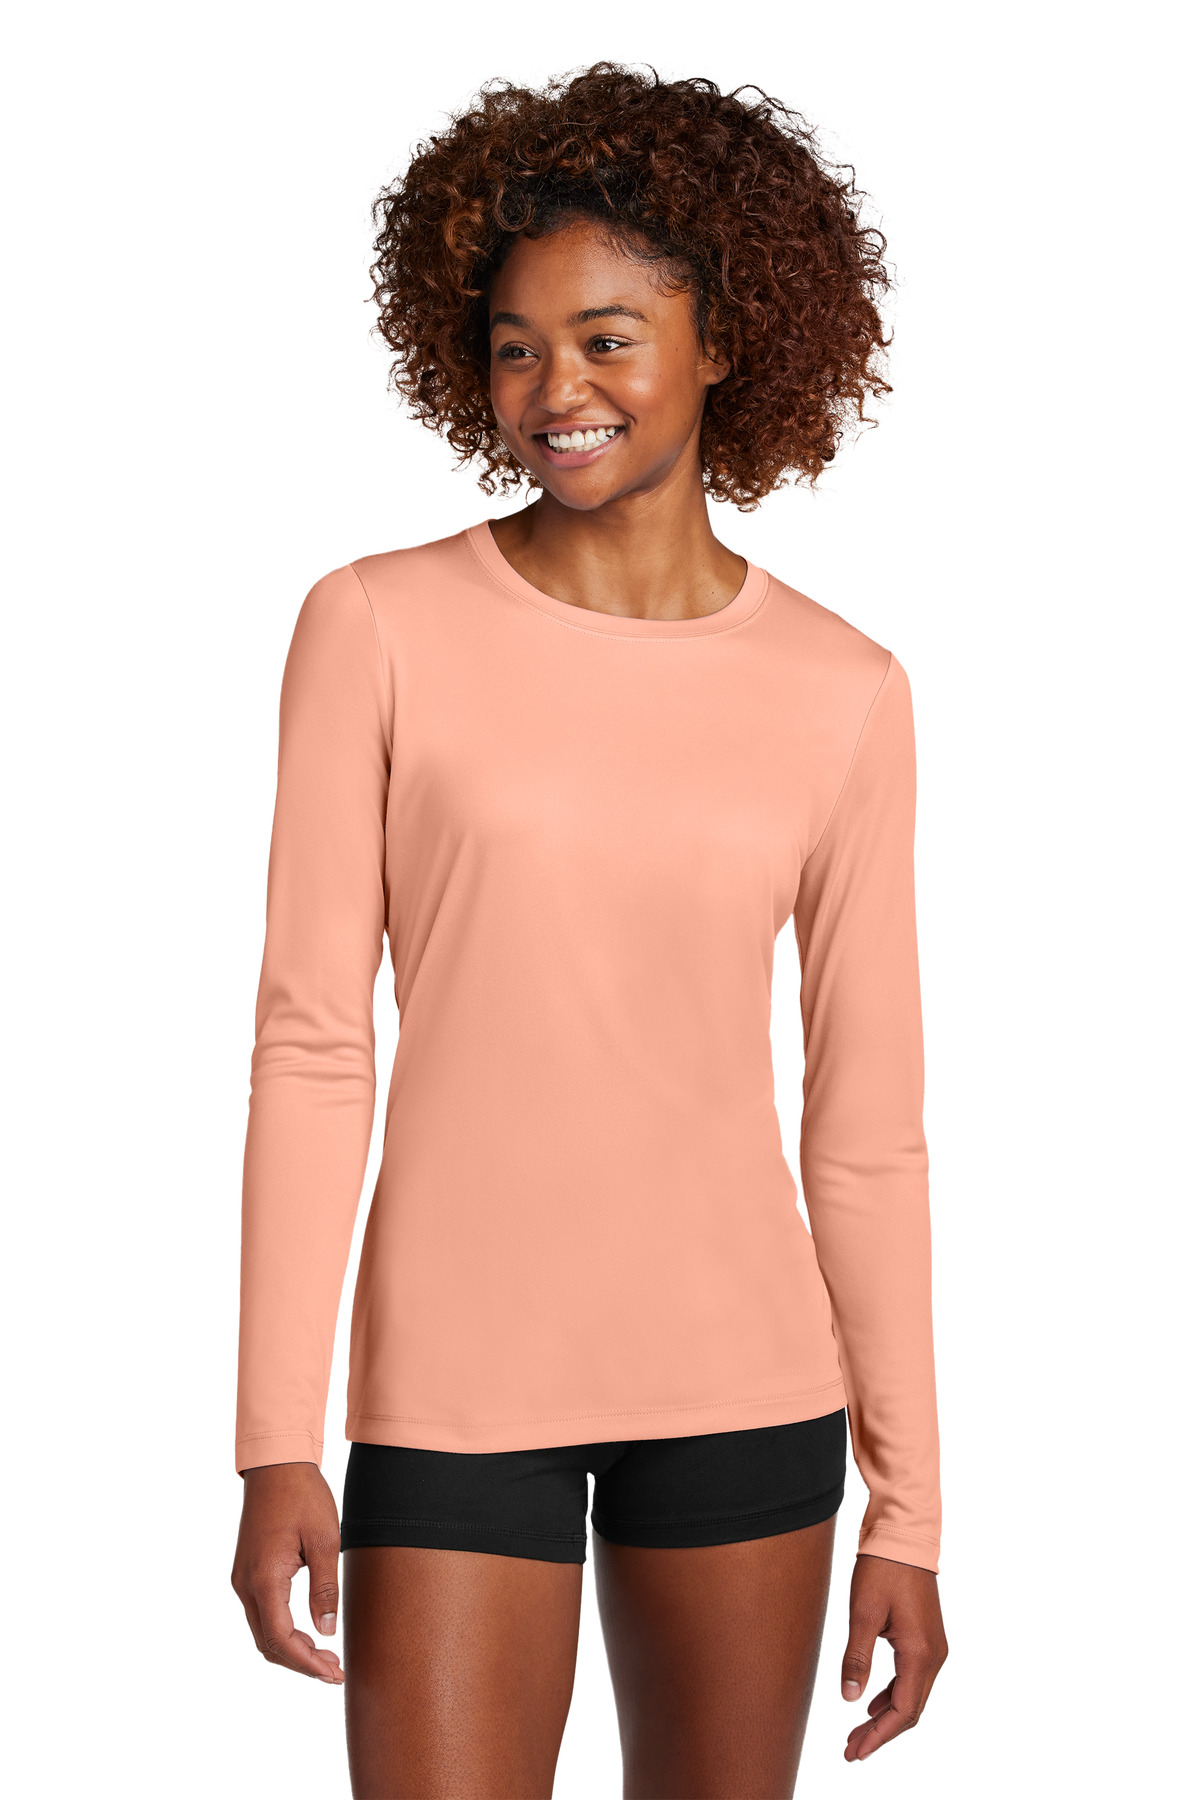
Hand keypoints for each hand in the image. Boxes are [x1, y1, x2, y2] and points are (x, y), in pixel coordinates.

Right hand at [231, 1460, 344, 1682]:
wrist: (276, 1465)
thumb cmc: (303, 1496)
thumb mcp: (325, 1540)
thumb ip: (324, 1589)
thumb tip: (326, 1631)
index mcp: (264, 1578)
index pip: (281, 1639)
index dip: (306, 1663)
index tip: (332, 1674)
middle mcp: (245, 1584)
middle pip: (267, 1644)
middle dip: (300, 1663)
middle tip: (334, 1670)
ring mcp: (242, 1579)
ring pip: (262, 1632)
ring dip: (290, 1649)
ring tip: (325, 1656)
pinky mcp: (246, 1572)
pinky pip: (260, 1614)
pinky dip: (281, 1631)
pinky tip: (306, 1632)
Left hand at [840, 1552, 946, 1760]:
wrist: (904, 1537)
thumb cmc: (883, 1569)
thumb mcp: (863, 1613)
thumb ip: (857, 1658)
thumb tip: (850, 1699)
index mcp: (919, 1653)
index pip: (902, 1711)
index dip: (879, 1736)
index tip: (856, 1752)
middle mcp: (933, 1656)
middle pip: (910, 1710)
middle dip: (880, 1733)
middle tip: (851, 1749)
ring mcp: (933, 1647)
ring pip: (912, 1695)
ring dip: (886, 1716)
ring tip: (857, 1731)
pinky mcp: (926, 1638)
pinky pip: (912, 1678)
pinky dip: (893, 1694)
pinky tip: (873, 1702)